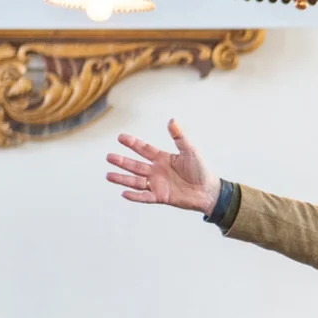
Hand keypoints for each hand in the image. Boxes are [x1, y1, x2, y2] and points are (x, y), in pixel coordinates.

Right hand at [106, 119, 220, 215]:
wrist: (208, 191)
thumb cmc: (201, 170)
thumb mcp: (190, 151)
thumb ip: (179, 137)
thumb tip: (171, 120)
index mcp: (163, 159)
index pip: (144, 150)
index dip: (132, 144)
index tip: (120, 137)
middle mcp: (157, 171)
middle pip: (135, 165)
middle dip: (122, 161)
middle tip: (109, 157)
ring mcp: (158, 184)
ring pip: (136, 181)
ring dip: (122, 178)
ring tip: (108, 175)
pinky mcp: (161, 197)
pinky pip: (145, 197)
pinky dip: (135, 196)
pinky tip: (123, 193)